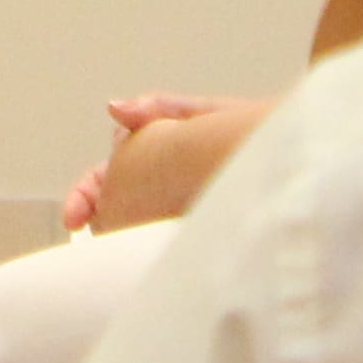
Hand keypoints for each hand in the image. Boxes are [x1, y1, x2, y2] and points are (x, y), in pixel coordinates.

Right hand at [65, 91, 264, 237]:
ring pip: (133, 227)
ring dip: (119, 236)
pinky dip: (148, 249)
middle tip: (86, 235)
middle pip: (110, 205)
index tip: (73, 219)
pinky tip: (148, 255)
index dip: (84, 197)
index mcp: (150, 156)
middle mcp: (157, 188)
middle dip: (94, 217)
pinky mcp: (193, 233)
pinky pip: (160, 245)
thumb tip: (113, 107)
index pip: (102, 178)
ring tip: (116, 246)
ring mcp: (172, 213)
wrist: (290, 164)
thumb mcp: (199, 116)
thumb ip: (155, 109)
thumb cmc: (248, 137)